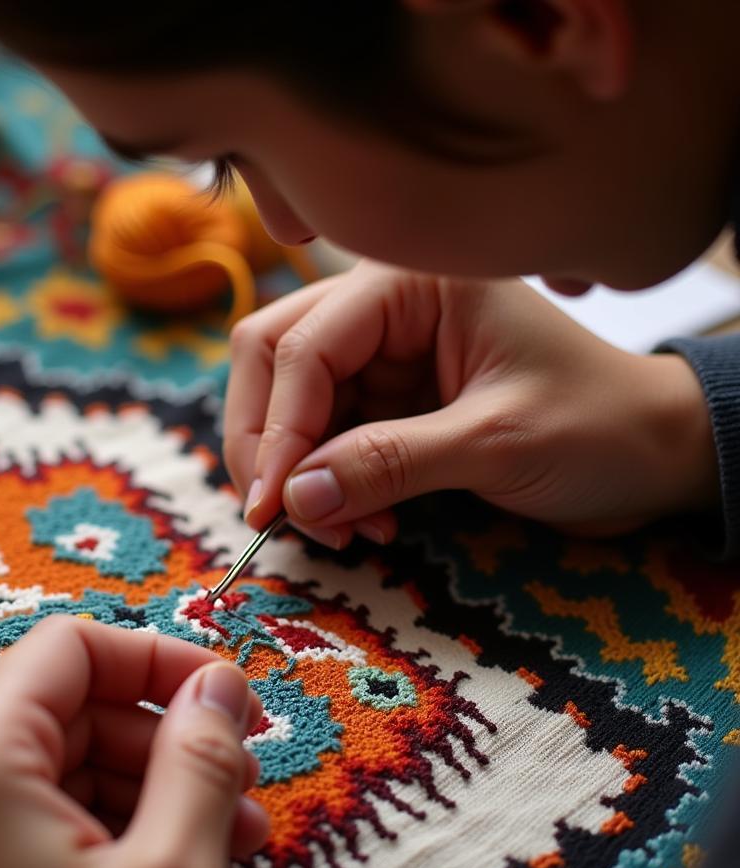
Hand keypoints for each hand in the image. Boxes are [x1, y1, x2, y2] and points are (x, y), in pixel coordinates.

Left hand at [0, 617, 266, 867]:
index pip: (69, 650)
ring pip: (44, 775)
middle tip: (243, 788)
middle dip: (160, 740)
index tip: (230, 697)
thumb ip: (200, 758)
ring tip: (226, 840)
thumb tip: (219, 682)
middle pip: (60, 713)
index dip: (159, 660)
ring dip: (139, 792)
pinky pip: (18, 831)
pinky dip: (93, 836)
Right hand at [225, 259, 717, 545]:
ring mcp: (382, 355)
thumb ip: (391, 462)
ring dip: (298, 474)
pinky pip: (324, 439)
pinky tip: (364, 522)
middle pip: (271, 359)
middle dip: (268, 443)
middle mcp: (384, 307)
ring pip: (290, 404)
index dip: (276, 429)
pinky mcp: (387, 401)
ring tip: (344, 531)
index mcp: (411, 283)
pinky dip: (327, 486)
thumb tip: (292, 498)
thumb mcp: (497, 442)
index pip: (304, 346)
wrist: (652, 455)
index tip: (271, 505)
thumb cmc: (598, 426)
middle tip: (280, 515)